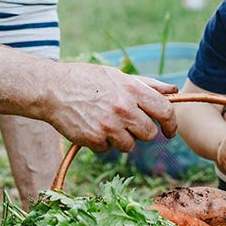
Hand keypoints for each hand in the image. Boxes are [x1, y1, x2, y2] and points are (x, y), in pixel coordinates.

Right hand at [39, 62, 176, 153]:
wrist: (51, 88)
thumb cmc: (86, 79)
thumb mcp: (117, 76)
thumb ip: (147, 85)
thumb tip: (174, 91)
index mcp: (132, 90)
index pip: (165, 111)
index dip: (171, 124)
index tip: (169, 131)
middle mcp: (123, 109)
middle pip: (149, 134)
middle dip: (142, 132)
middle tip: (128, 124)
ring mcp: (109, 126)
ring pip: (129, 145)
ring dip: (121, 139)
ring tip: (106, 123)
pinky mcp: (94, 140)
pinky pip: (107, 149)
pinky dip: (101, 142)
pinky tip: (91, 127)